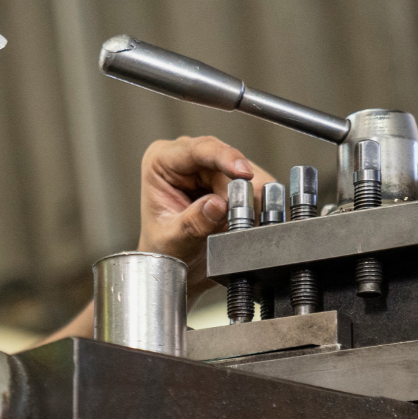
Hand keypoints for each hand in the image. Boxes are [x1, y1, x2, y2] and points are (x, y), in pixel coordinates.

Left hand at [138, 136, 275, 297]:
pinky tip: (245, 220)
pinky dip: (256, 205)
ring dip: (249, 200)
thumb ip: (193, 223)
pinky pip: (255, 185)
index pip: (197, 150)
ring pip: (246, 174)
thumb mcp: (173, 240)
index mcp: (161, 162)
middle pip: (227, 163)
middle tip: (239, 219)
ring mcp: (210, 167)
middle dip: (239, 191)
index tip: (243, 174)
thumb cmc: (164, 251)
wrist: (177, 268)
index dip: (224, 158)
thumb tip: (217, 205)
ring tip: (234, 226)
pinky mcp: (231, 180)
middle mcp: (186, 158)